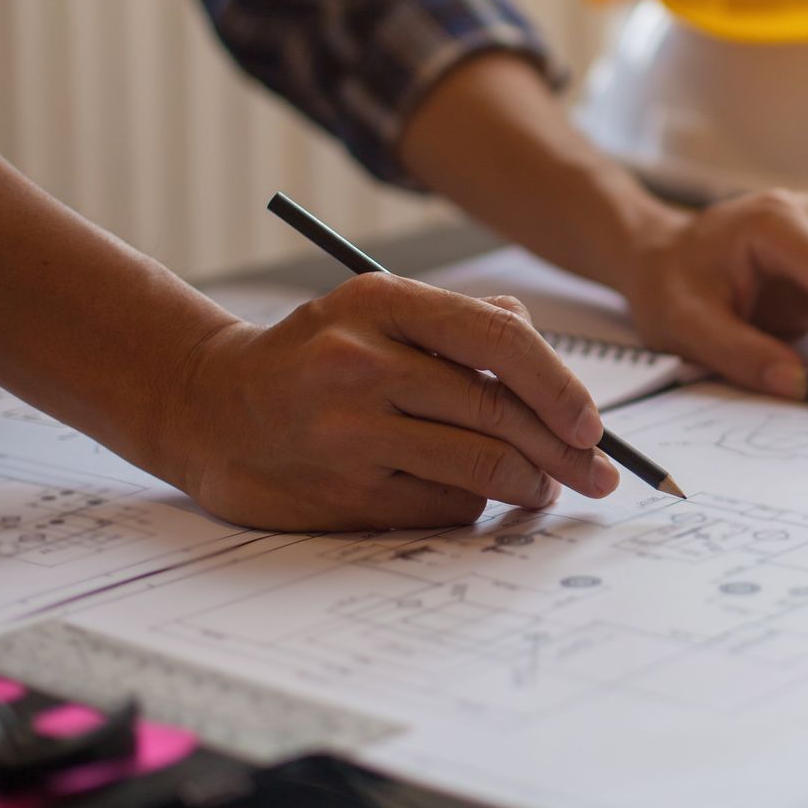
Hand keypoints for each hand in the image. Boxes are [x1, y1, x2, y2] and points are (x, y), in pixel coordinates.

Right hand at [173, 275, 618, 529]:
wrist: (208, 406)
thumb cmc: (318, 356)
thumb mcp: (380, 310)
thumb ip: (467, 324)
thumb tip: (554, 372)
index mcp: (381, 302)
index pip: (500, 340)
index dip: (561, 386)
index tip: (594, 424)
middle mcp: (362, 363)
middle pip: (498, 413)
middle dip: (565, 452)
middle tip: (599, 474)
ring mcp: (347, 432)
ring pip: (480, 466)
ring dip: (530, 485)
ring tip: (544, 488)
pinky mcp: (341, 494)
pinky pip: (442, 506)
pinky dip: (475, 504)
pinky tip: (475, 495)